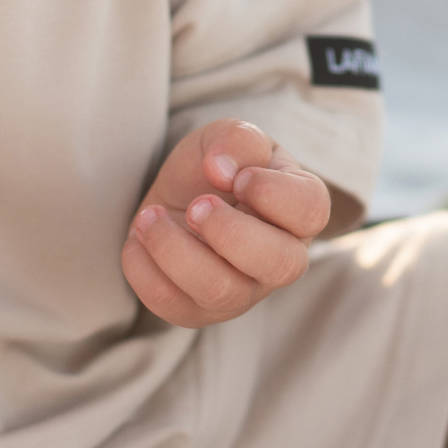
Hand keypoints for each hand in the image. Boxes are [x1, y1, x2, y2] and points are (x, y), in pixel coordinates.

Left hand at [123, 120, 332, 327]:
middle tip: (196, 205)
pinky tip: (137, 240)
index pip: (310, 211)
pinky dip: (146, 272)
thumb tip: (223, 171)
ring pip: (222, 292)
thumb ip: (237, 139)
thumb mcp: (230, 135)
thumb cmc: (218, 165)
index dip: (272, 193)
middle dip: (229, 233)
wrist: (180, 195)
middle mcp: (281, 259)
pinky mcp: (199, 311)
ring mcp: (243, 292)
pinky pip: (175, 307)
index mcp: (300, 210)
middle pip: (279, 266)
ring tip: (150, 217)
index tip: (238, 177)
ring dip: (177, 252)